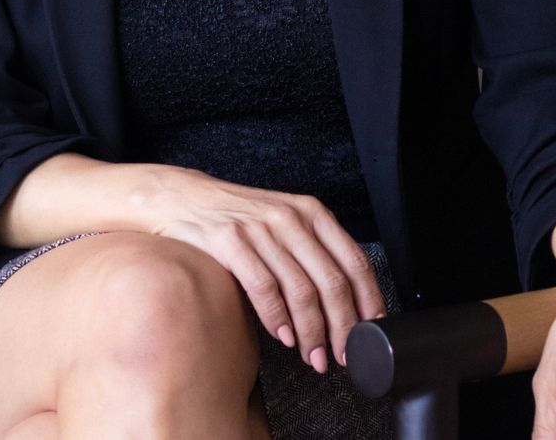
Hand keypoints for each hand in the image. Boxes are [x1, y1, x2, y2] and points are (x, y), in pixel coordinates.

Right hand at [147, 165, 385, 371]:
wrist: (183, 199)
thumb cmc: (238, 218)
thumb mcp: (283, 224)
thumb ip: (312, 254)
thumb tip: (345, 306)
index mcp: (311, 212)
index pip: (354, 261)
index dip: (368, 302)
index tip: (371, 332)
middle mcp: (289, 217)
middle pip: (331, 282)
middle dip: (342, 328)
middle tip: (343, 357)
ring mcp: (260, 228)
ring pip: (301, 291)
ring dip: (312, 334)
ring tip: (314, 357)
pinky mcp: (230, 241)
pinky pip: (264, 288)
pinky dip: (278, 320)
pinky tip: (284, 337)